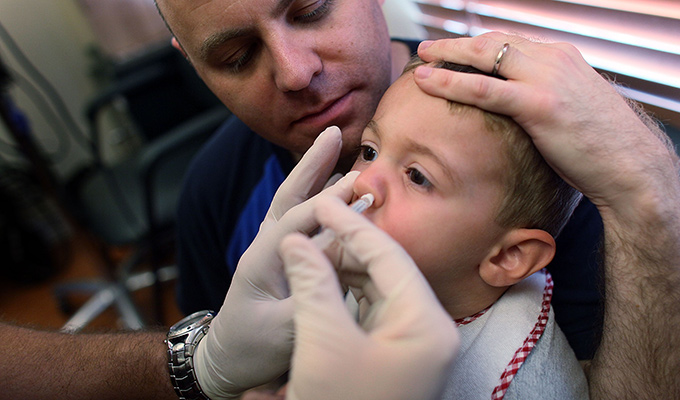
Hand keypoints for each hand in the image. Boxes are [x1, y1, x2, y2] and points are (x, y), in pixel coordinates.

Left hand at [194, 127, 357, 398]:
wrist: (225, 362)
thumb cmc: (250, 349)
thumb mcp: (281, 332)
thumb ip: (310, 300)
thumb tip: (342, 272)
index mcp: (262, 260)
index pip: (297, 220)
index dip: (328, 201)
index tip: (359, 182)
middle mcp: (266, 248)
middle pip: (290, 196)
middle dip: (311, 165)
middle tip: (330, 133)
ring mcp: (272, 251)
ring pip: (294, 204)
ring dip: (315, 176)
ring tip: (337, 150)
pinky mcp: (283, 260)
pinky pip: (302, 223)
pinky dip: (320, 201)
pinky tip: (337, 192)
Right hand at [281, 196, 459, 399]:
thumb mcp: (322, 342)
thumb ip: (312, 283)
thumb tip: (297, 241)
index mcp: (428, 326)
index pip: (389, 256)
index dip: (352, 224)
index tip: (323, 201)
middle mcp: (431, 333)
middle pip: (389, 271)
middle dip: (348, 247)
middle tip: (312, 227)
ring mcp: (415, 346)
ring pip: (381, 290)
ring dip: (345, 270)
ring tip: (312, 251)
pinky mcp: (397, 357)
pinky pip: (375, 313)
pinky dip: (348, 295)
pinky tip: (323, 281)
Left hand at [413, 33, 679, 215]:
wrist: (633, 168)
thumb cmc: (605, 149)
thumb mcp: (576, 110)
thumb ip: (550, 99)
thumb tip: (527, 111)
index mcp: (563, 58)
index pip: (510, 43)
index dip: (479, 47)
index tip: (455, 52)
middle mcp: (554, 59)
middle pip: (493, 42)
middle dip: (457, 44)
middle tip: (429, 48)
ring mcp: (546, 78)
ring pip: (484, 57)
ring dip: (447, 55)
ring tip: (420, 58)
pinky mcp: (538, 103)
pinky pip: (483, 88)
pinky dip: (450, 82)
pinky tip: (426, 81)